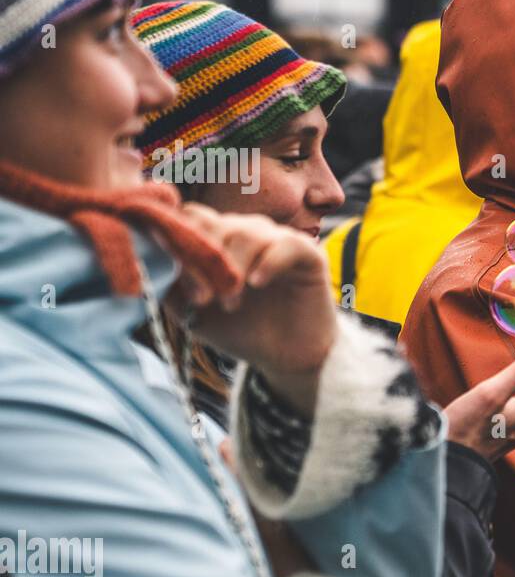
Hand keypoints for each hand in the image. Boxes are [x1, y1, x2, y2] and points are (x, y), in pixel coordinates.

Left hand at [167, 205, 337, 415]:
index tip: (175, 278)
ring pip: (246, 232)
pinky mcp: (307, 253)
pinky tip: (257, 283)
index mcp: (218, 240)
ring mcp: (277, 240)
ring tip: (230, 303)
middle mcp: (246, 232)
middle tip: (203, 298)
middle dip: (203, 260)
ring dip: (233, 269)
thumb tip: (146, 258)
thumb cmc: (241, 330)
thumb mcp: (193, 310)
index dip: (179, 243)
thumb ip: (170, 282)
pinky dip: (267, 262)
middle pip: (214, 222)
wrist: (286, 357)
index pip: (190, 219)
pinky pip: (284, 244)